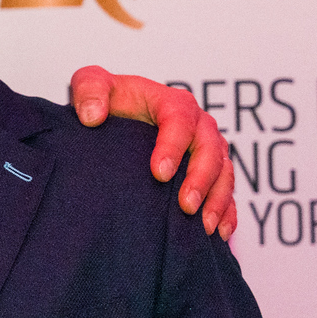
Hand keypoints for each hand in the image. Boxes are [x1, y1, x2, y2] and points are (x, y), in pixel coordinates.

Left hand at [69, 66, 235, 239]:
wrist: (117, 117)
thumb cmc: (108, 99)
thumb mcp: (91, 83)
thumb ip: (89, 89)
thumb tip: (93, 116)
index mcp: (171, 102)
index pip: (180, 120)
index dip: (173, 146)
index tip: (159, 173)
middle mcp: (197, 124)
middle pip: (210, 148)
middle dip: (201, 178)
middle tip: (185, 205)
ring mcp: (207, 149)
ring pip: (224, 171)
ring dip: (217, 199)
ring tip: (203, 225)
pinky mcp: (211, 172)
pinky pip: (227, 191)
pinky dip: (227, 212)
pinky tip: (218, 233)